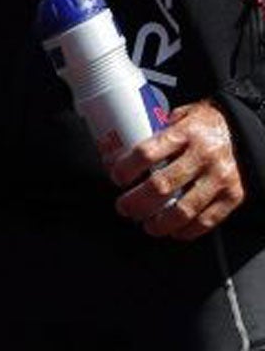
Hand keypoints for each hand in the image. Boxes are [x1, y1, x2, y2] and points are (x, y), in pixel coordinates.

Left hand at [111, 99, 247, 238]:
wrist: (234, 127)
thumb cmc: (196, 126)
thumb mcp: (172, 118)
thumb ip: (152, 136)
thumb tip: (117, 155)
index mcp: (183, 133)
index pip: (147, 153)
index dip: (127, 168)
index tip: (116, 177)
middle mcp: (203, 155)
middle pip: (162, 185)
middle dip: (137, 201)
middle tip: (124, 207)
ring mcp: (220, 177)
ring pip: (185, 208)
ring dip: (161, 222)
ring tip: (147, 225)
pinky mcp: (234, 194)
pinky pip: (209, 219)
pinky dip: (189, 230)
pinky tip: (174, 232)